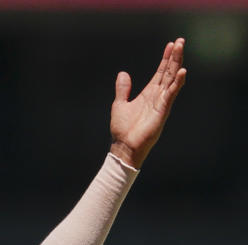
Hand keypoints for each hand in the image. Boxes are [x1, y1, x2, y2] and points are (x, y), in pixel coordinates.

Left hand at [109, 38, 186, 168]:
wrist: (124, 146)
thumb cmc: (123, 129)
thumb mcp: (120, 104)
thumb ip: (123, 89)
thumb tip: (123, 73)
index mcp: (149, 94)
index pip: (160, 72)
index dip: (165, 59)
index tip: (170, 44)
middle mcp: (158, 96)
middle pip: (168, 72)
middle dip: (174, 57)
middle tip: (180, 41)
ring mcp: (161, 103)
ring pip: (171, 79)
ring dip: (176, 64)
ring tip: (180, 49)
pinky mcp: (162, 111)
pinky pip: (171, 94)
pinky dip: (177, 83)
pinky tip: (181, 71)